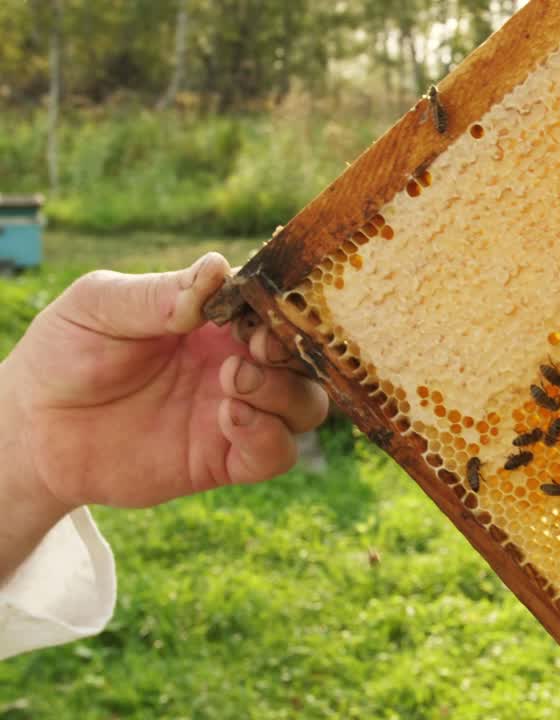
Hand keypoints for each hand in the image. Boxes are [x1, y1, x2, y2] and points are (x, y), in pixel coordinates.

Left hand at [1, 253, 328, 511]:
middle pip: (310, 357)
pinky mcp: (225, 459)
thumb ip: (160, 293)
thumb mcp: (101, 305)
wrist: (33, 426)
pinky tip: (229, 418)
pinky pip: (278, 454)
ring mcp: (237, 410)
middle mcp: (239, 361)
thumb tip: (217, 268)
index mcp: (219, 319)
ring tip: (231, 382)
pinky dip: (269, 437)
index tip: (259, 311)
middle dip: (296, 352)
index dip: (285, 307)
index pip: (281, 307)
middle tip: (256, 348)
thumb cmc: (65, 352)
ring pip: (307, 405)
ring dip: (284, 392)